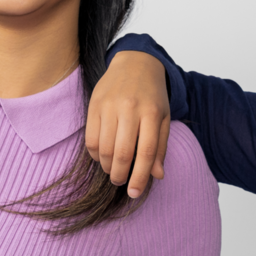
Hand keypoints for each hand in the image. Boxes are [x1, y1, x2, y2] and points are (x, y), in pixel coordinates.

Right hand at [86, 51, 170, 197]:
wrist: (135, 62)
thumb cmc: (152, 95)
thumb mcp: (164, 118)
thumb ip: (160, 147)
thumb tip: (156, 175)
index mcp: (152, 113)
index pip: (146, 152)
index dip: (140, 177)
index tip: (135, 193)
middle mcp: (130, 109)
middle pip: (122, 153)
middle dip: (120, 175)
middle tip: (120, 182)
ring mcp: (110, 105)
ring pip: (104, 148)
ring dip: (107, 167)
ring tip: (112, 170)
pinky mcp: (94, 104)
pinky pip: (91, 138)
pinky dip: (95, 154)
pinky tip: (102, 156)